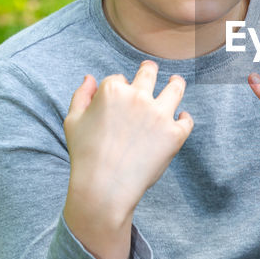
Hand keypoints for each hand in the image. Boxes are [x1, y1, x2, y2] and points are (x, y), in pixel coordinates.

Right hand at [62, 61, 192, 258]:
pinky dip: (184, 119)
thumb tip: (90, 77)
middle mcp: (138, 97)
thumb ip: (81, 95)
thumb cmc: (85, 156)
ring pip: (176, 87)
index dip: (119, 87)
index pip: (119, 78)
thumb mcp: (72, 122)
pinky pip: (186, 120)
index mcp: (112, 90)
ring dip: (176, 83)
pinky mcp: (175, 134)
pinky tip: (181, 119)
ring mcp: (159, 114)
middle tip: (151, 71)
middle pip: (149, 72)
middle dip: (149, 70)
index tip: (119, 99)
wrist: (103, 188)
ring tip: (176, 82)